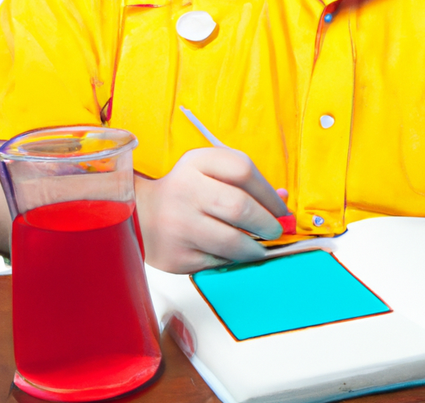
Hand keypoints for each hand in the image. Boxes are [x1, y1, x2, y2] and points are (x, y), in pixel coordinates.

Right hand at [134, 147, 288, 273]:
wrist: (140, 215)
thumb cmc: (187, 191)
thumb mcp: (211, 173)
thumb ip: (246, 182)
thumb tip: (283, 199)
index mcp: (196, 162)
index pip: (243, 170)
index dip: (269, 192)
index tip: (281, 208)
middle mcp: (185, 190)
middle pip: (239, 207)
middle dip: (266, 222)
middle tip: (275, 231)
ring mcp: (178, 224)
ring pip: (231, 241)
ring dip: (255, 248)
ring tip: (260, 247)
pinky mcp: (176, 255)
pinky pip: (217, 262)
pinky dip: (233, 260)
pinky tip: (235, 255)